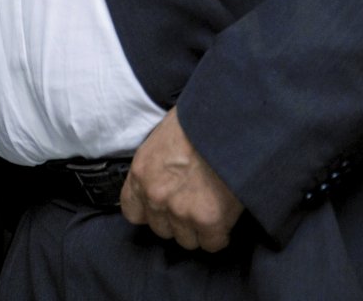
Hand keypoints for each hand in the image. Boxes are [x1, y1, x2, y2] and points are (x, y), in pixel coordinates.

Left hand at [121, 108, 243, 251]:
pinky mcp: (208, 220)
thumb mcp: (164, 138)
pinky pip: (212, 243)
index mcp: (141, 172)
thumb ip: (158, 167)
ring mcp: (180, 210)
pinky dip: (221, 235)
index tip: (166, 208)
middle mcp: (155, 195)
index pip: (133, 212)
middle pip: (161, 229)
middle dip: (178, 220)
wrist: (229, 119)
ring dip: (200, 229)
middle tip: (196, 204)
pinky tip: (227, 217)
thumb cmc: (200, 121)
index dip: (151, 212)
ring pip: (187, 240)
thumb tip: (167, 181)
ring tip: (213, 208)